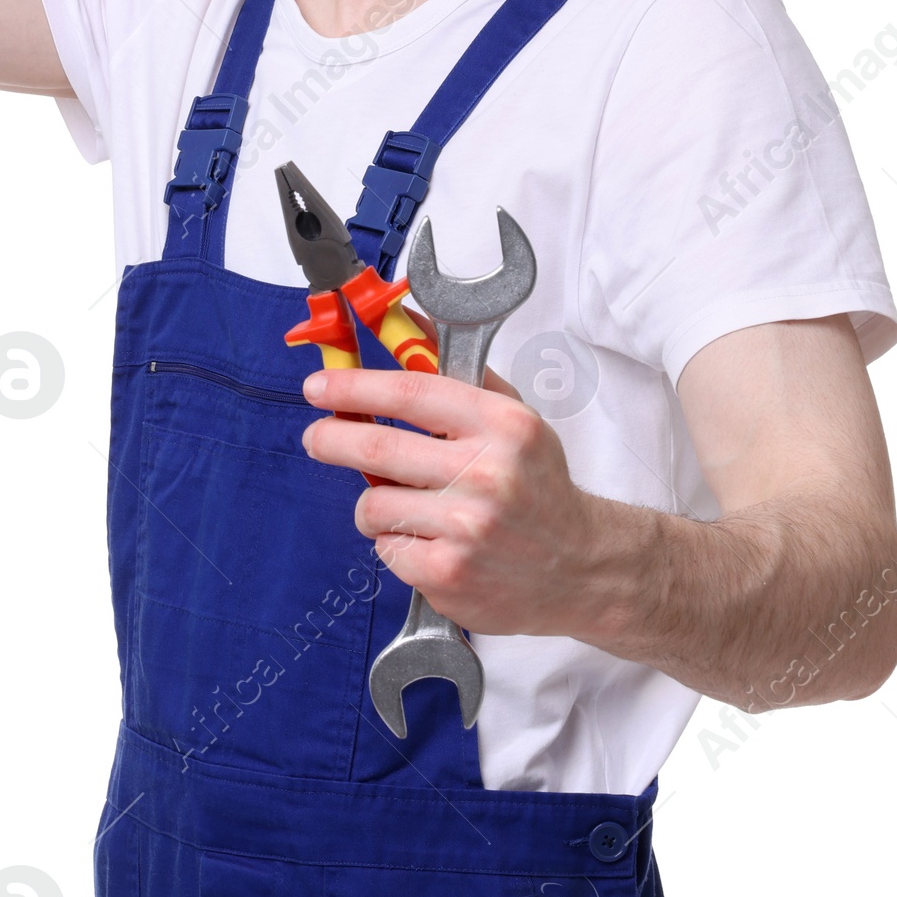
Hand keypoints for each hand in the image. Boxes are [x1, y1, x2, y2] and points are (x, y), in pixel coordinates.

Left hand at [300, 353, 599, 636]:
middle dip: (331, 438)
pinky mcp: (448, 573)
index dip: (354, 387)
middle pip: (376, 447)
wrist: (580, 566)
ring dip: (373, 504)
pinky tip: (428, 540)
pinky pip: (386, 548)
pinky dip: (395, 543)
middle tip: (317, 436)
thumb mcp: (513, 416)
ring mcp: (466, 528)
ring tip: (401, 505)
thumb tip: (406, 322)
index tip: (319, 387)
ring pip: (373, 505)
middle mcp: (486, 474)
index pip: (410, 392)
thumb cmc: (536, 485)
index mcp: (502, 425)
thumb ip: (459, 372)